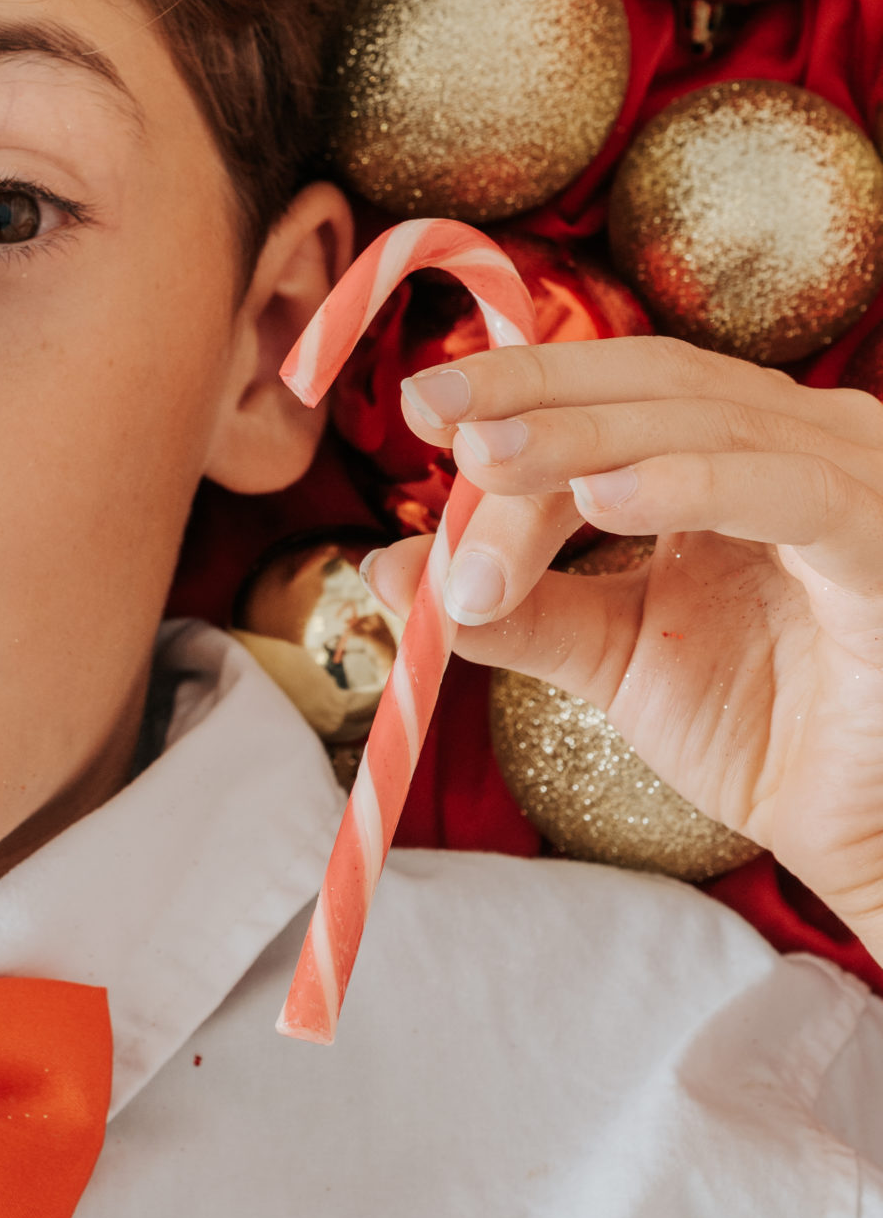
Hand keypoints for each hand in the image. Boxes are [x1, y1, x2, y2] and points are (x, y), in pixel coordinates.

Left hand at [363, 336, 882, 958]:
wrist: (863, 830)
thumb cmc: (763, 729)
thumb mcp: (609, 656)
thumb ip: (511, 607)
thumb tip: (382, 568)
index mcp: (736, 451)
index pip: (616, 391)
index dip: (520, 387)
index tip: (418, 405)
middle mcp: (802, 442)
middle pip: (652, 386)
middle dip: (535, 398)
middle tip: (432, 416)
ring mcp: (853, 481)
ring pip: (703, 426)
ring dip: (583, 444)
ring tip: (486, 461)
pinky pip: (788, 493)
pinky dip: (692, 485)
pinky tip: (604, 498)